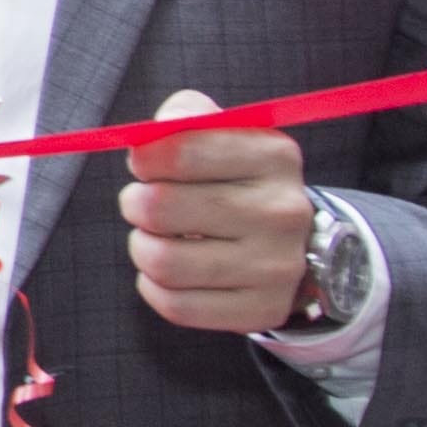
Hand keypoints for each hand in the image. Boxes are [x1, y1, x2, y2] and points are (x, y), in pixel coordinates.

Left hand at [119, 90, 315, 337]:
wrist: (291, 240)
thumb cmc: (236, 180)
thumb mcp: (223, 136)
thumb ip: (187, 117)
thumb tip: (154, 132)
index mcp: (274, 156)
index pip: (180, 152)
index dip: (144, 159)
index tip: (143, 165)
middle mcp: (283, 211)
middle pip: (161, 207)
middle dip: (135, 204)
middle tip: (141, 204)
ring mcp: (277, 266)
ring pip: (164, 261)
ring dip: (142, 248)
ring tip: (154, 238)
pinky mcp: (264, 309)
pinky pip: (176, 305)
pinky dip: (154, 287)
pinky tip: (168, 273)